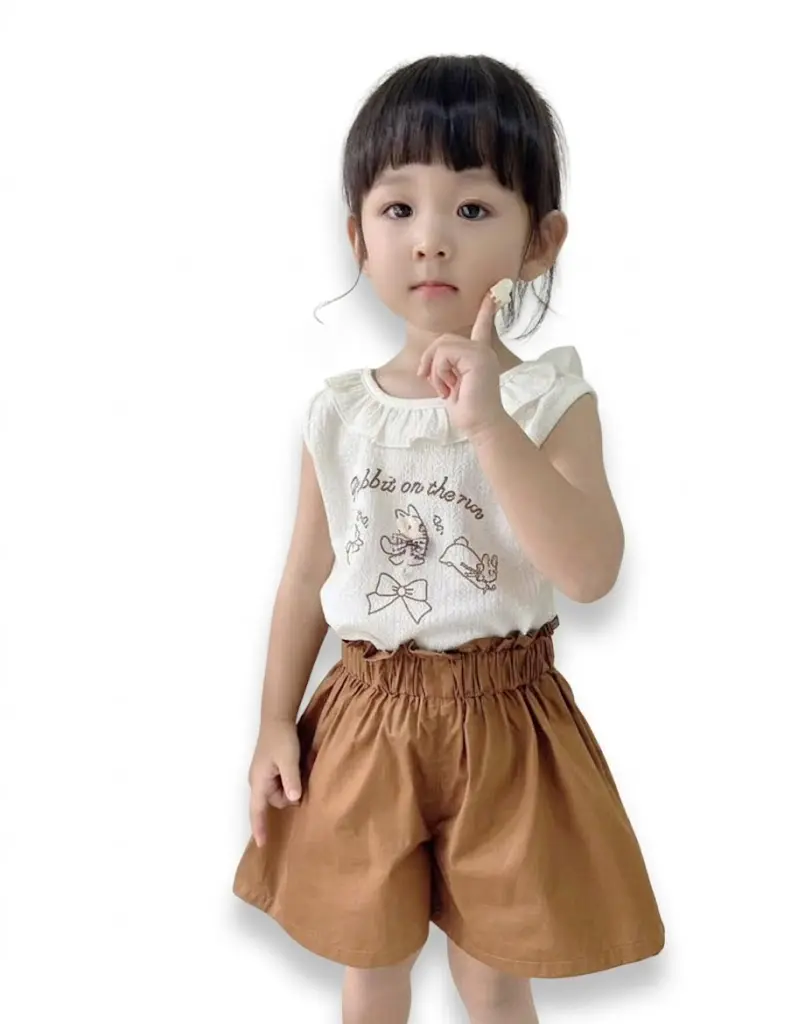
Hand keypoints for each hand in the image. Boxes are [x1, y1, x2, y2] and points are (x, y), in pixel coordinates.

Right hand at [248, 719, 301, 847]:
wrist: (277, 718)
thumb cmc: (281, 739)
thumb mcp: (289, 760)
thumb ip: (291, 780)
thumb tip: (293, 801)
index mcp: (259, 782)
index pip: (257, 811)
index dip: (260, 828)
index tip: (262, 845)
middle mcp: (258, 781)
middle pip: (275, 801)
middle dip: (289, 796)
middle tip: (301, 779)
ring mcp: (263, 774)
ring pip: (280, 791)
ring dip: (291, 786)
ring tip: (301, 770)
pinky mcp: (270, 768)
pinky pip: (281, 782)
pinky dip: (290, 779)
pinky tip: (298, 768)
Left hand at [416, 287, 509, 437]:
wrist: (481, 426)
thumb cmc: (467, 410)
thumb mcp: (450, 384)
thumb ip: (444, 366)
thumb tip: (428, 362)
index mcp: (479, 355)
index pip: (482, 326)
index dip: (487, 309)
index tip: (496, 291)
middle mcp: (482, 350)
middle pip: (443, 339)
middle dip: (429, 360)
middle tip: (430, 382)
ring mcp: (482, 352)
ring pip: (441, 346)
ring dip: (434, 370)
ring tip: (443, 388)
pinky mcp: (477, 358)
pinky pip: (444, 354)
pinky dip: (439, 373)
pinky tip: (448, 388)